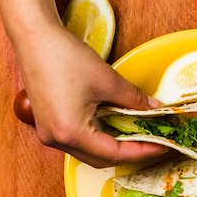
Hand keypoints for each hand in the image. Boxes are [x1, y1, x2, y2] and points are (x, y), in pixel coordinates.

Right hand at [17, 21, 166, 167]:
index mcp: (71, 133)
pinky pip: (79, 141)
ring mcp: (50, 134)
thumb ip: (135, 99)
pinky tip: (116, 125)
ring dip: (114, 146)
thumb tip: (156, 109)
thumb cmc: (65, 57)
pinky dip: (99, 137)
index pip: (115, 154)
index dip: (142, 151)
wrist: (33, 37)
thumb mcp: (108, 80)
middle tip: (153, 142)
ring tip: (138, 134)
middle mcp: (57, 140)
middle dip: (129, 153)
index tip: (163, 145)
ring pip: (89, 152)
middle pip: (101, 159)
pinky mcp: (48, 124)